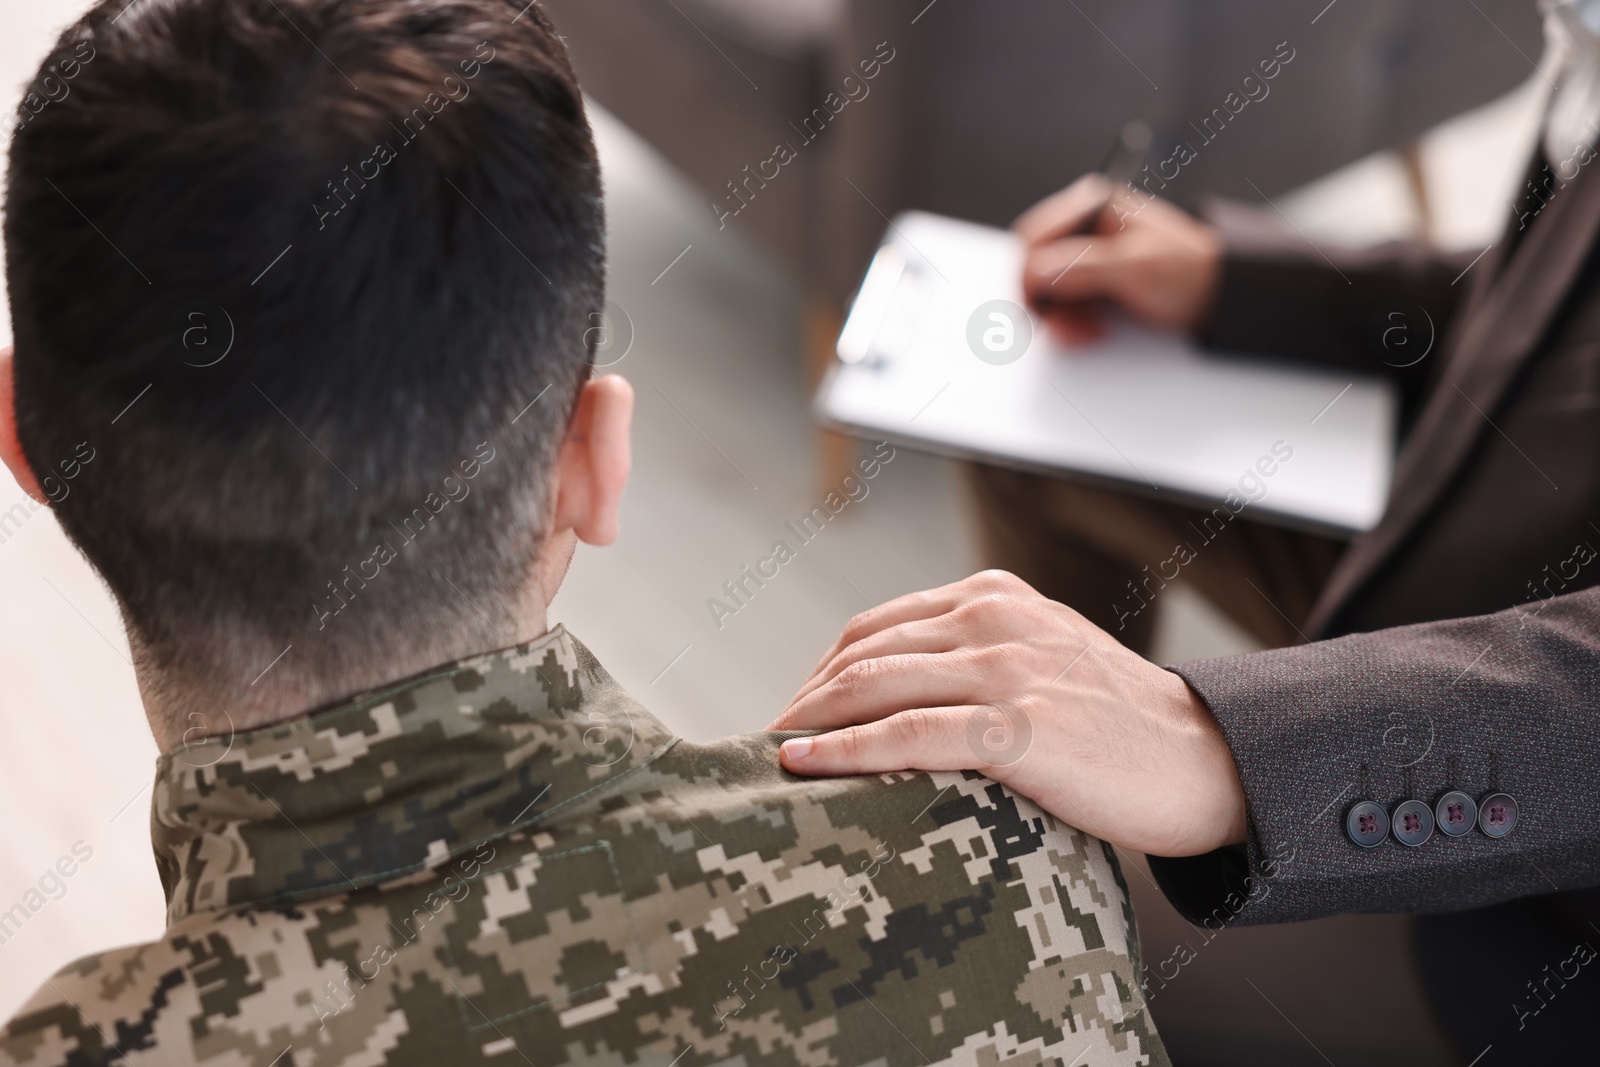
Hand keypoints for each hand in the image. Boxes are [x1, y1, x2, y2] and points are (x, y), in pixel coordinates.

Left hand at [767, 571, 1247, 856]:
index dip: (821, 675)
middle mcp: (992, 619)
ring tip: (770, 757)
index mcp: (994, 597)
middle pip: (862, 653)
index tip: (791, 717)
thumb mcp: (1044, 660)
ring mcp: (1005, 670)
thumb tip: (900, 697)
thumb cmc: (1121, 725)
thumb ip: (979, 659)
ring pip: (874, 686)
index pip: (875, 628)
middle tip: (765, 745)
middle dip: (804, 701)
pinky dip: (843, 752)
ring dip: (808, 723)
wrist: (1209, 760)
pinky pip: (907, 736)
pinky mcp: (1018, 728)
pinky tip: (803, 766)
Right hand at [1016, 173, 1223, 344]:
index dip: (1028, 275)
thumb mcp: (1136, 268)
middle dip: (1049, 303)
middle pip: (1034, 266)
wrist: (1218, 296)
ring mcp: (1087, 255)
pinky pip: (1063, 305)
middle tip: (1068, 327)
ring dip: (1063, 320)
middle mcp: (1085, 226)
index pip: (1033, 236)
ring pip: (1046, 292)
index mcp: (1093, 206)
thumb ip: (1082, 266)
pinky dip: (1073, 323)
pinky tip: (1095, 330)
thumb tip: (1035, 271)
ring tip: (1090, 332)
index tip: (1037, 308)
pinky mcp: (1091, 280)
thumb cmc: (1187, 272)